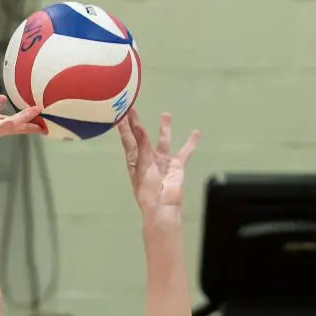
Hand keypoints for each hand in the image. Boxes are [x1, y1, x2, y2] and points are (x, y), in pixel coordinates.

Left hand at [117, 110, 200, 224]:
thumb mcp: (143, 165)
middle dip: (137, 123)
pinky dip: (191, 142)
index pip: (128, 139)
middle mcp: (148, 159)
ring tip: (166, 115)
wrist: (163, 206)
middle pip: (141, 136)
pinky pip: (185, 151)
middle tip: (133, 109)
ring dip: (164, 128)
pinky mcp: (176, 165)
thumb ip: (143, 145)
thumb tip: (139, 127)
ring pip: (163, 140)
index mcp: (135, 160)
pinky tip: (196, 133)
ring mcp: (162, 161)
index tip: (120, 112)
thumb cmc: (148, 190)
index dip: (124, 126)